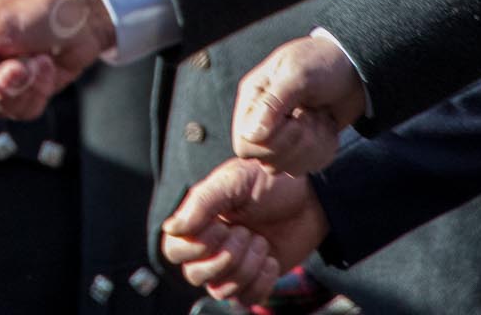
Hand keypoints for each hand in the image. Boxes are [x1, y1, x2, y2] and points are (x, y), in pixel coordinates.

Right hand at [161, 157, 328, 305]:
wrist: (309, 199)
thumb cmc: (267, 183)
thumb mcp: (232, 182)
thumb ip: (201, 203)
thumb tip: (171, 228)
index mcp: (197, 222)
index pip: (174, 250)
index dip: (197, 245)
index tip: (223, 224)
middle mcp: (208, 248)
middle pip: (195, 275)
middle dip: (225, 257)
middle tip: (247, 232)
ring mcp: (231, 266)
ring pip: (221, 290)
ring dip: (245, 268)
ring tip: (261, 242)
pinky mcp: (254, 280)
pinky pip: (246, 299)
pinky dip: (261, 281)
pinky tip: (270, 258)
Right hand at [233, 36, 366, 173]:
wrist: (354, 69)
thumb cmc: (322, 63)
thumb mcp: (297, 75)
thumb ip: (272, 103)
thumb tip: (251, 136)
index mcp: (252, 100)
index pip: (245, 144)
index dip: (271, 143)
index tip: (294, 121)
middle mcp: (262, 121)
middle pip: (268, 160)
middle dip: (300, 142)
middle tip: (313, 114)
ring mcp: (282, 136)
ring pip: (290, 167)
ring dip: (315, 145)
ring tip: (322, 118)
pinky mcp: (302, 146)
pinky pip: (308, 167)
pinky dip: (325, 151)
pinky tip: (328, 128)